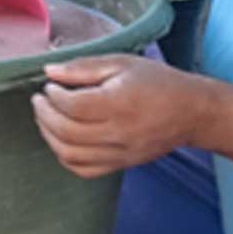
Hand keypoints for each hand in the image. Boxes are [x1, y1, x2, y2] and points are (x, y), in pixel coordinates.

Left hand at [32, 56, 214, 177]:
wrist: (192, 112)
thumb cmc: (158, 82)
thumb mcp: (122, 63)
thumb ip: (83, 67)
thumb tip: (49, 72)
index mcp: (119, 103)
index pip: (72, 106)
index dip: (53, 96)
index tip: (49, 86)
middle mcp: (119, 132)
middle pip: (66, 131)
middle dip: (44, 114)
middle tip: (40, 100)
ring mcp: (120, 153)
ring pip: (70, 154)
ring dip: (49, 135)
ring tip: (46, 117)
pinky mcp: (121, 164)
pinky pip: (83, 170)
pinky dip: (65, 156)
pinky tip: (61, 138)